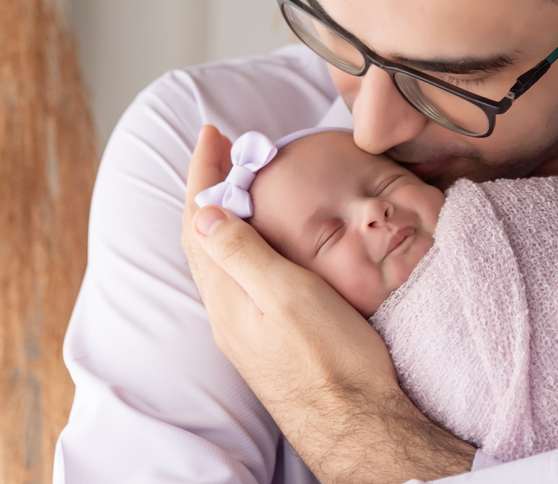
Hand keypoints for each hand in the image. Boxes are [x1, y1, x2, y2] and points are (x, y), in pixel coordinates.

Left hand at [181, 125, 473, 483]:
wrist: (358, 425)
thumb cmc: (332, 361)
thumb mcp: (287, 296)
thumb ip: (242, 254)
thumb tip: (202, 211)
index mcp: (228, 297)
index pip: (199, 222)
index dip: (202, 174)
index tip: (211, 134)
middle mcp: (227, 313)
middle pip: (204, 238)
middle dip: (208, 188)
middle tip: (223, 148)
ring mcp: (245, 329)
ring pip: (221, 258)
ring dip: (223, 214)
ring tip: (239, 182)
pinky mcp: (267, 339)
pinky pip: (239, 277)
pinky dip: (241, 241)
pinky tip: (262, 240)